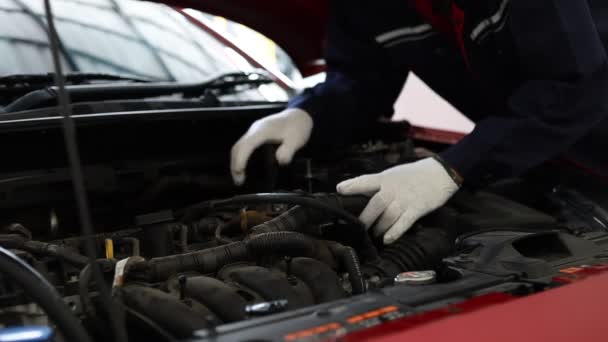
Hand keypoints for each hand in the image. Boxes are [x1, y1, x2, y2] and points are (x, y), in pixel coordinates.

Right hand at [231, 108, 312, 184]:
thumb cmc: (298, 126)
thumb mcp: (297, 140)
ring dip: (236, 161)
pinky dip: (241, 156)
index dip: (240, 160)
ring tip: (239, 177)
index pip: (246, 146)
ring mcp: (254, 131)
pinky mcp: (256, 133)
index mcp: (263, 131)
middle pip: (238, 147)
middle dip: (235, 164)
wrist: (300, 115)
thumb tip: (280, 160)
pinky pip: (244, 145)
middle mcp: (255, 130)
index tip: (239, 173)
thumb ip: (288, 151)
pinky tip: (244, 165)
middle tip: (238, 181)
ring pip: (239, 146)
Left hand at [337, 158, 459, 243]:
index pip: (366, 181)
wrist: (441, 172)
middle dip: (366, 218)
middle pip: (376, 203)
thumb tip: (361, 194)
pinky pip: (404, 222)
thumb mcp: (393, 174)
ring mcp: (406, 199)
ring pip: (388, 215)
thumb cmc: (414, 175)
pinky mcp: (417, 208)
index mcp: (386, 178)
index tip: (340, 190)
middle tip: (360, 228)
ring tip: (374, 235)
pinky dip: (395, 232)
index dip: (353, 185)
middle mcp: (394, 188)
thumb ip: (378, 184)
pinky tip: (387, 239)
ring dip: (379, 227)